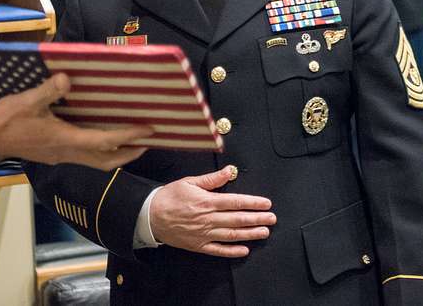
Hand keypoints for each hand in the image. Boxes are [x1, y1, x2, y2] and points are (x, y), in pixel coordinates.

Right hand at [0, 73, 151, 169]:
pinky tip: (102, 136)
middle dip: (129, 152)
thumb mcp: (27, 100)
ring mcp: (60, 155)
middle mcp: (66, 152)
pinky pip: (85, 156)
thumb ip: (48, 90)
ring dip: (117, 153)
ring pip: (96, 161)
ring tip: (132, 141)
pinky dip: (101, 150)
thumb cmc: (6, 120)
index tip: (148, 130)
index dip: (128, 136)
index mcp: (64, 139)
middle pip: (105, 160)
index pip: (104, 141)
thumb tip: (67, 78)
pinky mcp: (54, 153)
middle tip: (149, 141)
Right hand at [149, 167, 275, 257]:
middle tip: (272, 218)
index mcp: (206, 201)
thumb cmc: (169, 197)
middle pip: (237, 219)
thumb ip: (212, 179)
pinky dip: (232, 251)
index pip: (235, 202)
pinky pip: (218, 250)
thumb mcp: (189, 182)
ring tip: (264, 232)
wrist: (150, 215)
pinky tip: (245, 250)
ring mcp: (204, 234)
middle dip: (257, 219)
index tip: (266, 203)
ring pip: (232, 234)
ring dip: (250, 234)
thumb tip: (229, 171)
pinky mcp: (198, 245)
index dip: (253, 203)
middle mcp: (207, 219)